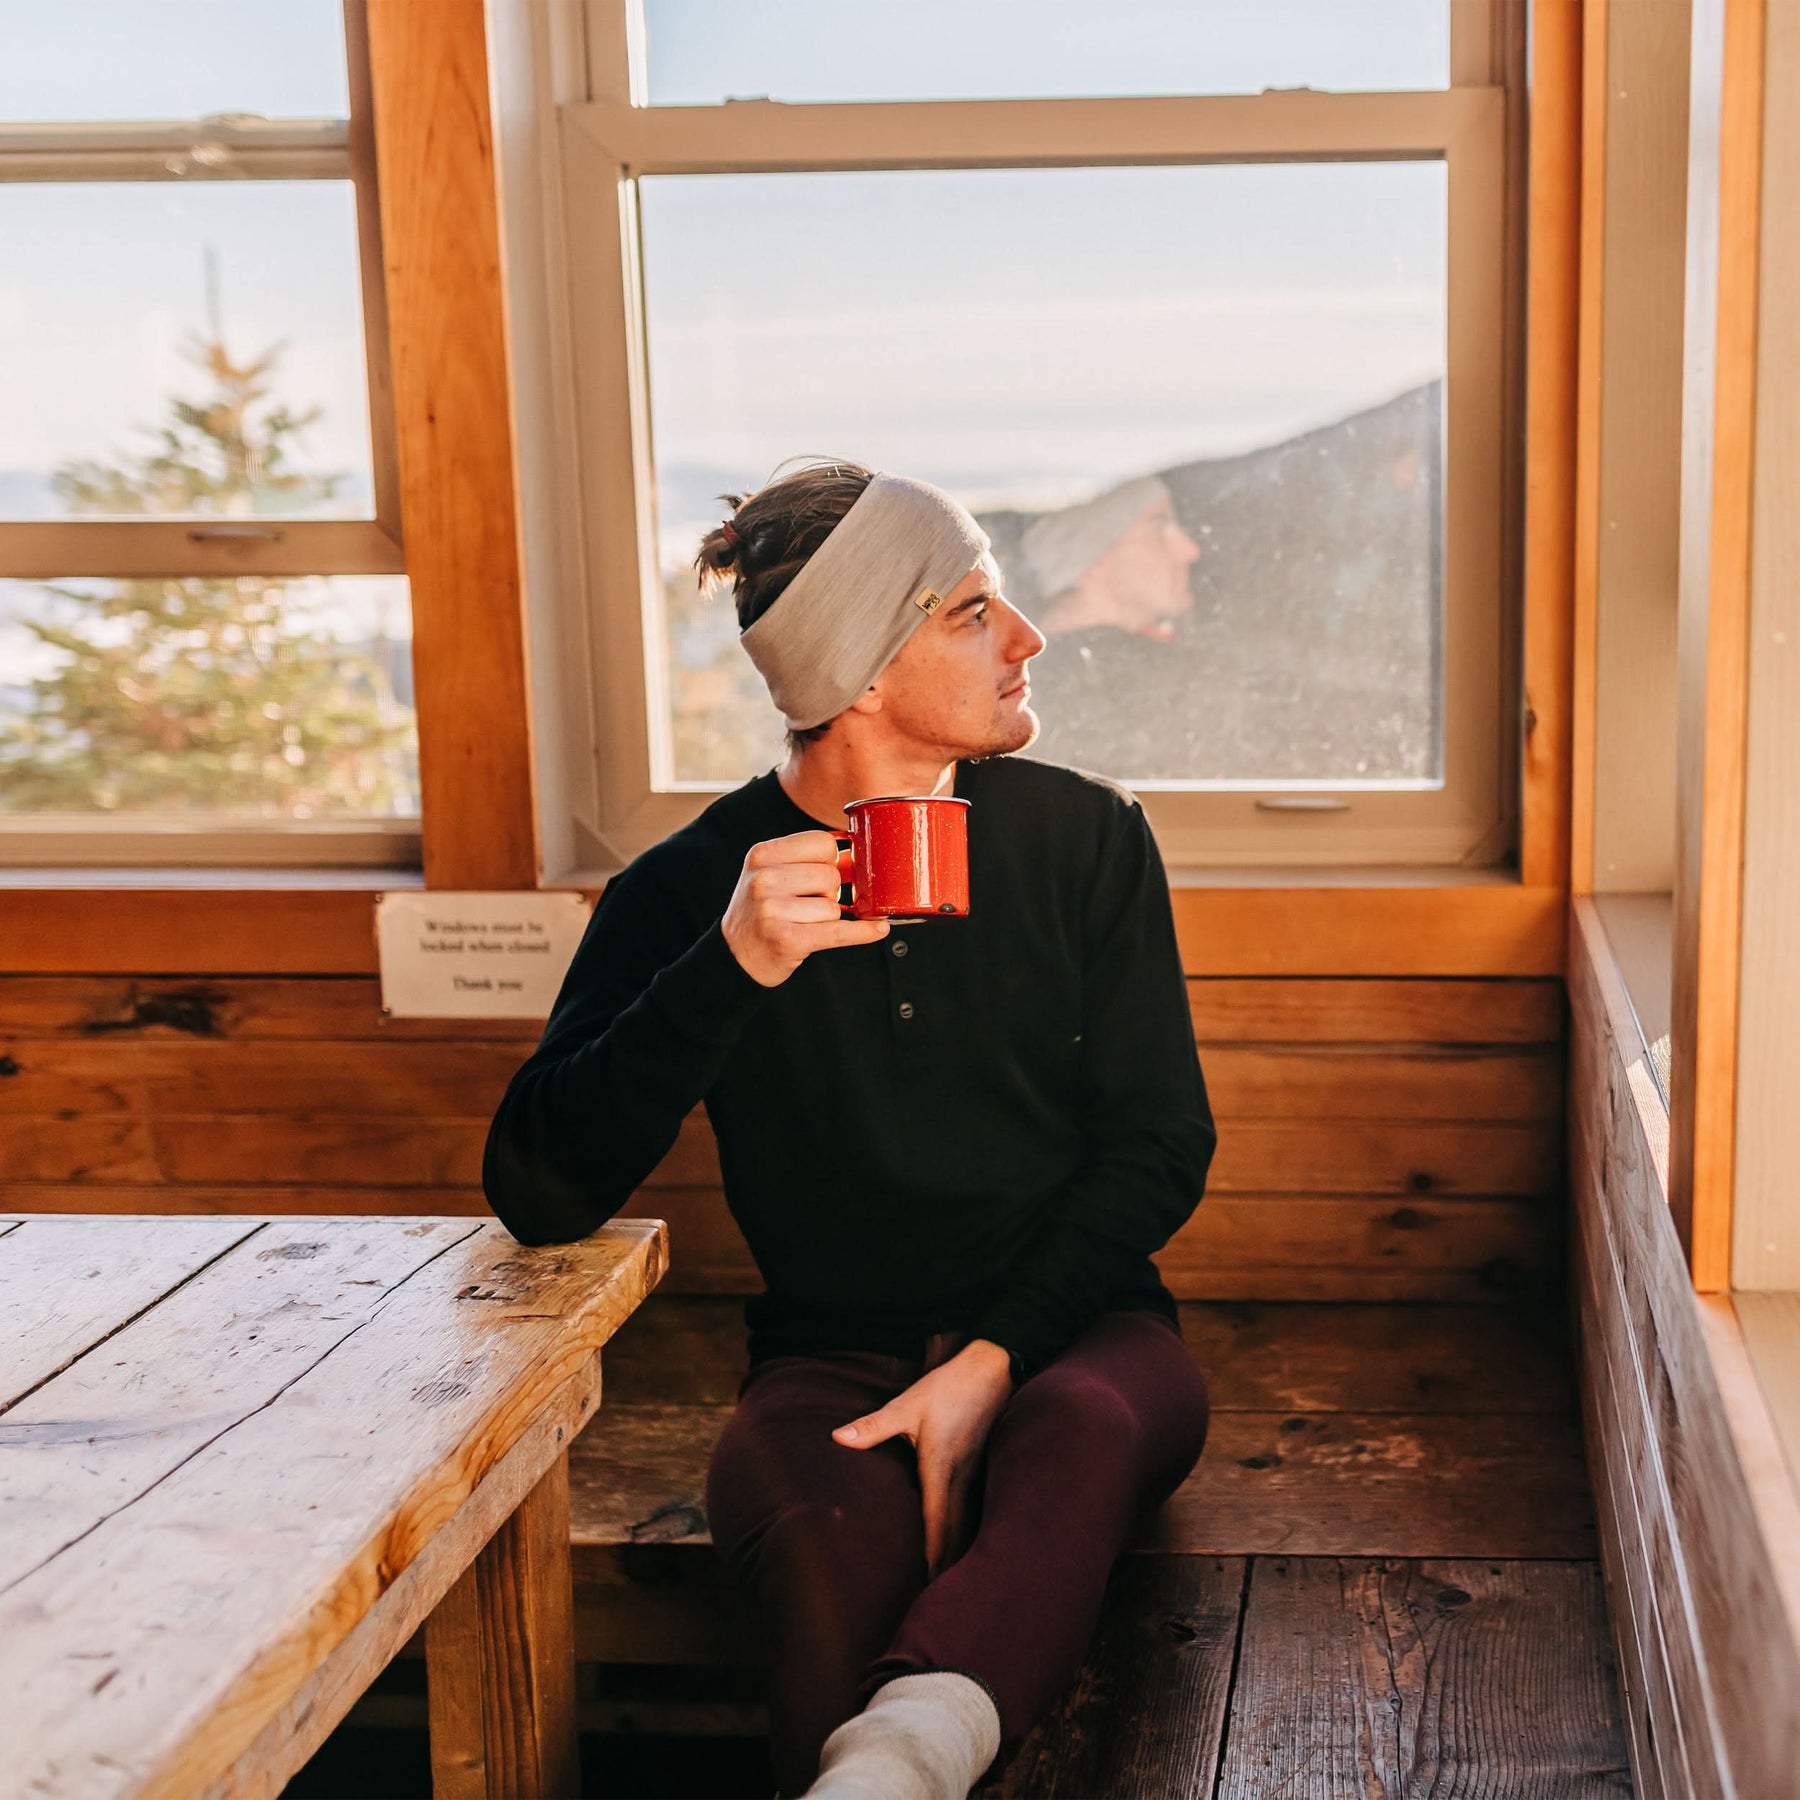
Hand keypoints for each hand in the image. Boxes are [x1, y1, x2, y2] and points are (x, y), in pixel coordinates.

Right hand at [721, 830, 890, 987]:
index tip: (822, 872)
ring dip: (827, 917)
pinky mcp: (788, 939)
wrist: (736, 955)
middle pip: (831, 876)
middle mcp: (764, 879)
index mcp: (762, 855)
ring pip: (833, 907)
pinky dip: (862, 932)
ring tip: (803, 922)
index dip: (830, 859)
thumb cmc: (760, 911)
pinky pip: (840, 932)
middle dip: (829, 892)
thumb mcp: (772, 875)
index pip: (822, 843)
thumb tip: (855, 857)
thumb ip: (809, 862)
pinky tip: (877, 930)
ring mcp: (773, 910)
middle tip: (808, 904)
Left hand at [832, 1338, 1014, 1576]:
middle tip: (935, 1596)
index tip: (926, 1586)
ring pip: (966, 1521)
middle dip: (945, 1565)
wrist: (993, 1366)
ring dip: (957, 1549)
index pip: (936, 1524)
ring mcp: (975, 1472)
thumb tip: (837, 1438)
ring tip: (947, 1579)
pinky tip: (960, 1536)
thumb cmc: (949, 1386)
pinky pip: (973, 1506)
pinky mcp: (980, 1464)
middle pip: (955, 1532)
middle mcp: (962, 1478)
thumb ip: (873, 1426)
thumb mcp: (908, 1405)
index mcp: (942, 1469)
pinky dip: (964, 1528)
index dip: (931, 1556)